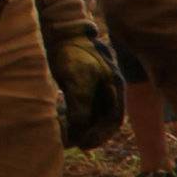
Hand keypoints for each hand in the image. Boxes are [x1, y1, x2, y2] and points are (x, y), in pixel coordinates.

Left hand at [47, 29, 125, 148]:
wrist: (61, 31)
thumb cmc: (72, 53)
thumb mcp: (77, 78)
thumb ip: (81, 104)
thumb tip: (80, 129)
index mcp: (114, 87)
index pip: (113, 120)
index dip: (100, 135)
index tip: (83, 145)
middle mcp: (109, 90)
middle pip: (104, 120)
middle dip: (90, 134)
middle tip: (74, 144)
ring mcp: (96, 87)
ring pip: (93, 115)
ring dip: (82, 128)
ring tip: (67, 136)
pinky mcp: (82, 85)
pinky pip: (82, 108)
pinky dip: (74, 118)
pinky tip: (63, 122)